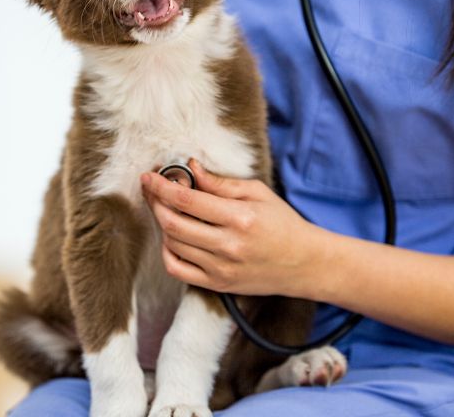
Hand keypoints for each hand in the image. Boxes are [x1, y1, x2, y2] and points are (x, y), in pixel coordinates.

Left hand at [140, 159, 322, 296]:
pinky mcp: (217, 284)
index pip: (187, 200)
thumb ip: (221, 183)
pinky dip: (167, 251)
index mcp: (240, 218)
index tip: (148, 175)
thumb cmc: (283, 223)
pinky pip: (177, 270)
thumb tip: (191, 168)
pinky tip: (172, 237)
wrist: (305, 263)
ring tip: (166, 209)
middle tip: (151, 189)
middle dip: (155, 203)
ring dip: (162, 224)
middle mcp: (228, 246)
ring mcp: (221, 269)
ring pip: (172, 244)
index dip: (161, 186)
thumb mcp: (258, 193)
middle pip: (173, 223)